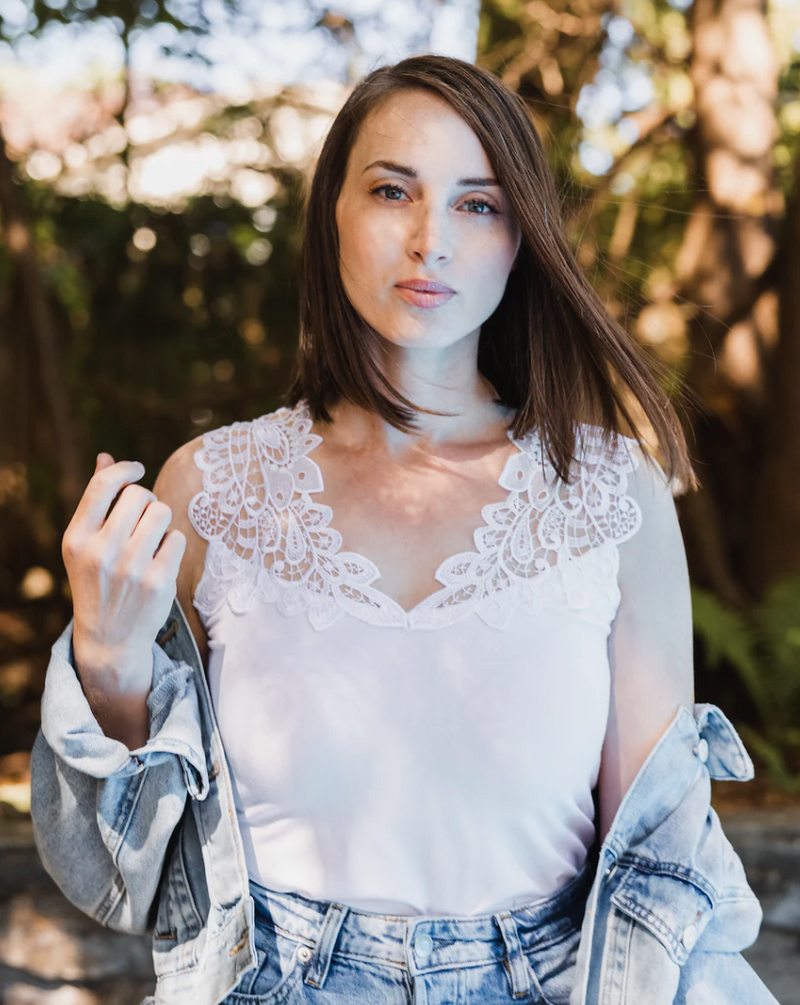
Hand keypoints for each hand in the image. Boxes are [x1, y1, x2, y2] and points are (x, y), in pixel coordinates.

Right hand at [63, 452, 186, 694]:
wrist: (110, 639)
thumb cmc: (99, 581)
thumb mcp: (85, 544)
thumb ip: (97, 501)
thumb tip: (107, 458)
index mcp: (76, 538)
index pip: (103, 486)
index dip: (125, 470)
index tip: (137, 469)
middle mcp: (100, 551)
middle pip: (139, 495)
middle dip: (147, 501)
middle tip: (143, 520)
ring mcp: (130, 567)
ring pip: (162, 512)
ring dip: (161, 521)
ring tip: (151, 539)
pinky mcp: (157, 581)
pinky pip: (177, 538)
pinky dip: (172, 544)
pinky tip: (160, 560)